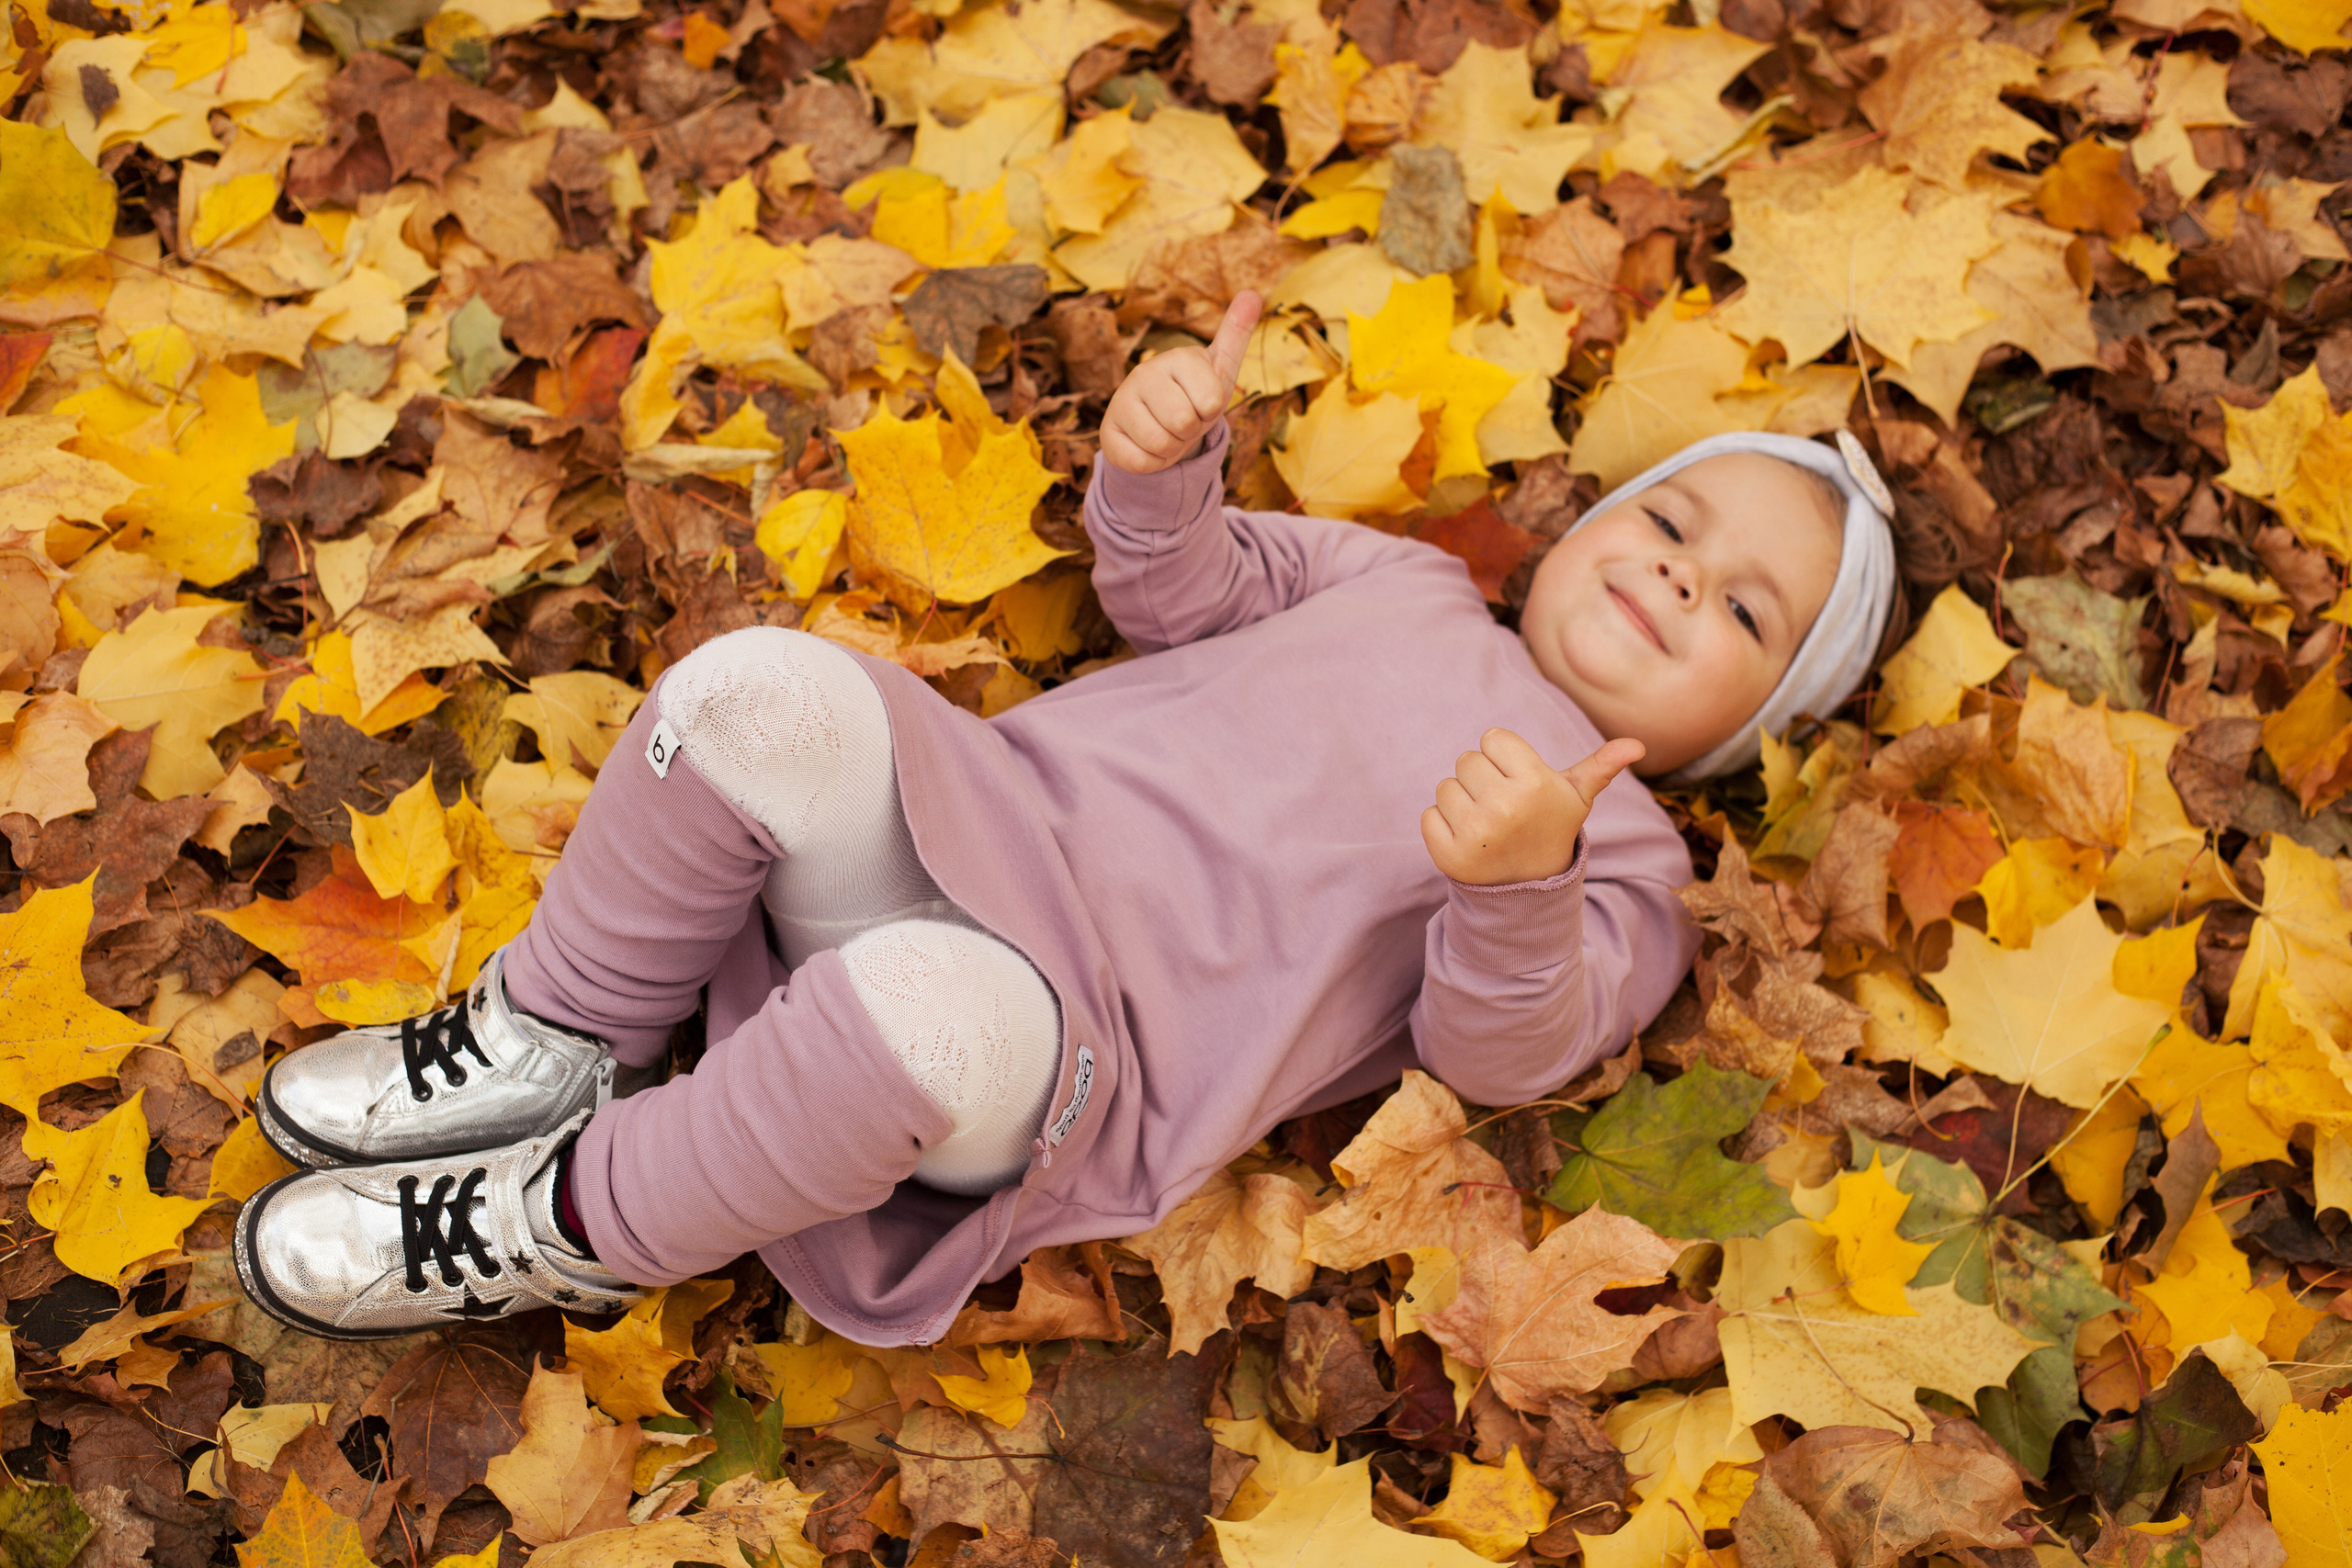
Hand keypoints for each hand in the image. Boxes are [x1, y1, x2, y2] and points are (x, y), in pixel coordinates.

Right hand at [1100, 290, 1262, 474]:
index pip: (1211, 403)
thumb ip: (1235, 333)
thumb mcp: (1219, 368)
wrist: (1158, 423)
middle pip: (1184, 423)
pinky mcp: (1107, 433)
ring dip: (1172, 448)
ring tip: (1166, 431)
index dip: (1211, 412)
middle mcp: (1144, 373)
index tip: (1201, 401)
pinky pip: (1141, 462)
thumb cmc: (1193, 394)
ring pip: (1162, 444)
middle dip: (1190, 431)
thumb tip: (1252, 293)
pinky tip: (1147, 445)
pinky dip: (1152, 463)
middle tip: (1183, 419)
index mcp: (1177, 357)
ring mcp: (1121, 402)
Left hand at [1421, 730, 1646, 886]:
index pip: (1492, 738)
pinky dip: (1442, 825)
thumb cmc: (1551, 827)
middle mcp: (1505, 807)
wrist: (1531, 888)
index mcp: (1535, 784)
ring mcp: (1475, 833)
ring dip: (1461, 801)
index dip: (1503, 757)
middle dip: (1482, 779)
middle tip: (1503, 807)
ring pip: (1445, 786)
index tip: (1518, 782)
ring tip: (1487, 824)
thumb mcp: (1577, 798)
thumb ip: (1601, 767)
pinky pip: (1428, 816)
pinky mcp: (1449, 856)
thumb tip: (1637, 745)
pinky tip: (1469, 840)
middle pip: (1466, 760)